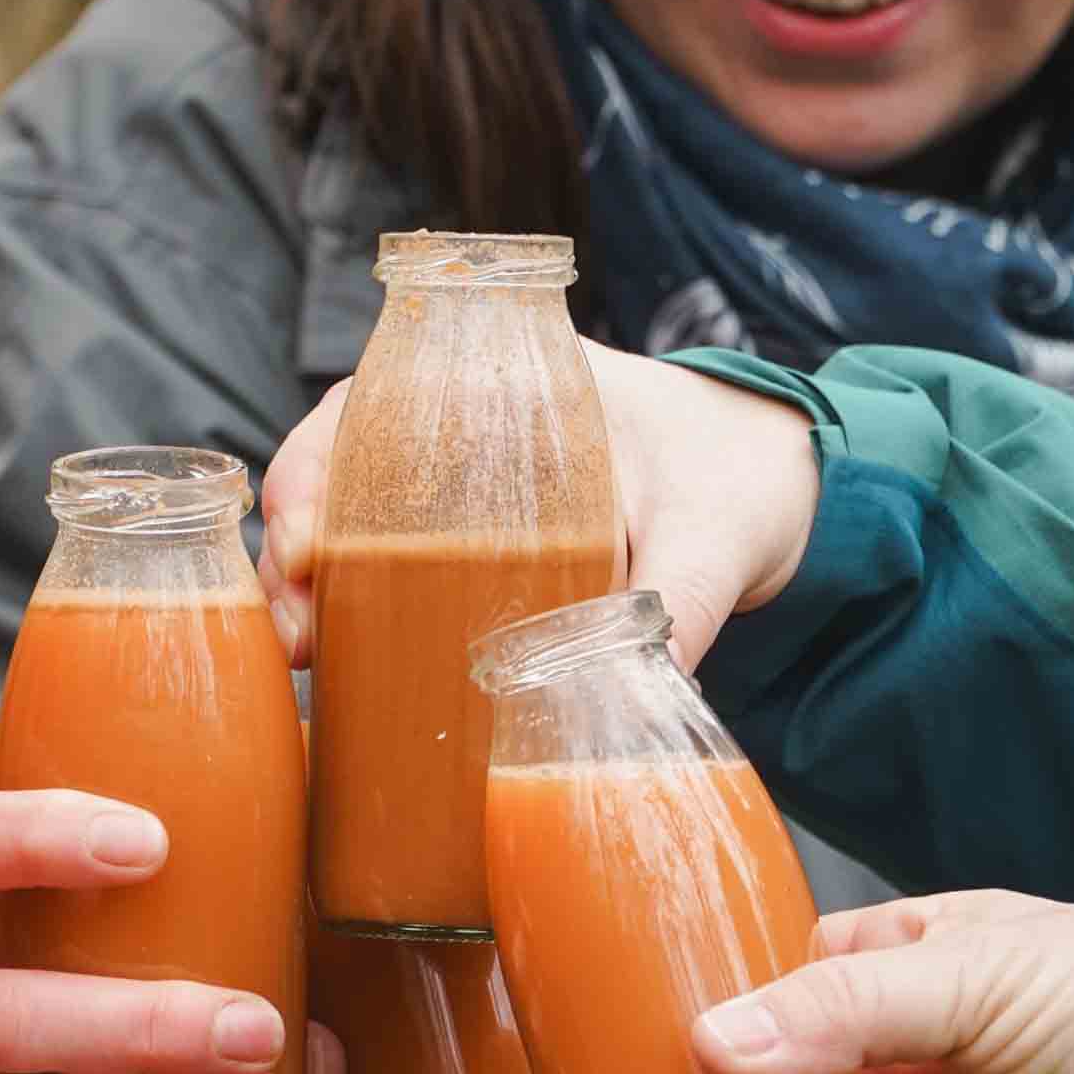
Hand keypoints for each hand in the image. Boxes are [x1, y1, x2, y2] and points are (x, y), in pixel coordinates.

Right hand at [259, 340, 820, 671]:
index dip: (315, 470)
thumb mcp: (715, 538)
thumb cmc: (744, 480)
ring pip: (347, 508)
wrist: (784, 482)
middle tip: (294, 625)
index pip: (372, 400)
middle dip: (289, 537)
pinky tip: (332, 650)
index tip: (308, 547)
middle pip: (335, 458)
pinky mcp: (476, 534)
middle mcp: (469, 418)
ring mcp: (465, 478)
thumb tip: (637, 690)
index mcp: (514, 383)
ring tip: (301, 649)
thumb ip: (680, 607)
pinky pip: (386, 550)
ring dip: (306, 573)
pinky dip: (346, 593)